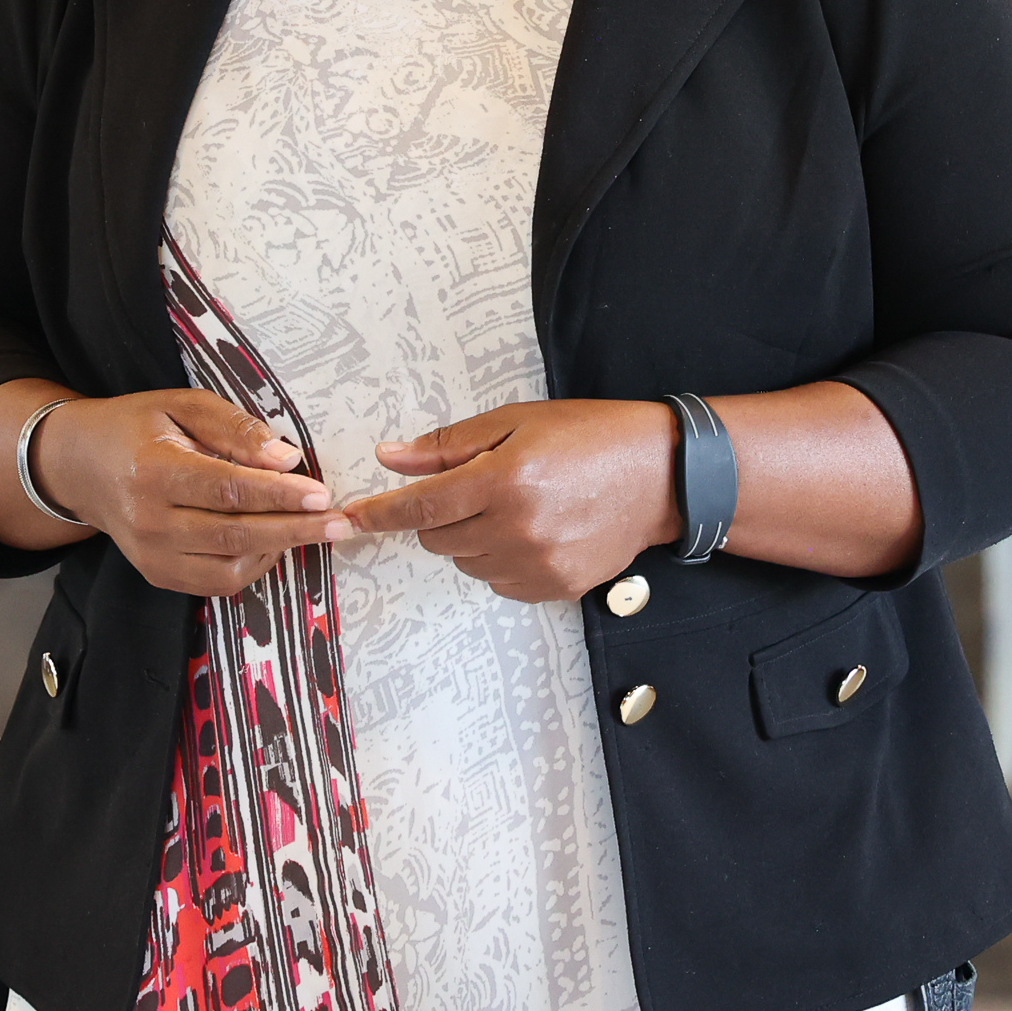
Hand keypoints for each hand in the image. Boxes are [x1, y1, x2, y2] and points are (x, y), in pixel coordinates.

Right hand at [34, 389, 356, 599]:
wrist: (80, 466)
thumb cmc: (137, 426)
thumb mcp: (181, 405)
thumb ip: (234, 428)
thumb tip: (285, 458)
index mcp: (153, 472)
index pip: (226, 489)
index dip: (278, 494)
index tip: (322, 493)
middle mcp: (149, 521)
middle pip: (234, 534)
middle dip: (294, 529)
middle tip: (340, 522)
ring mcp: (151, 556)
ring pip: (229, 566)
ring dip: (278, 549)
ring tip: (312, 527)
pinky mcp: (157, 575)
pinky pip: (217, 582)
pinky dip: (253, 566)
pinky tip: (274, 541)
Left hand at [340, 400, 678, 603]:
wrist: (660, 476)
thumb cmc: (589, 437)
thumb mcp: (517, 421)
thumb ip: (448, 445)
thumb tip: (390, 457)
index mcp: (503, 480)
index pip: (419, 507)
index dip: (379, 514)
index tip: (351, 518)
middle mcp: (517, 529)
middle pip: (437, 539)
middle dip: (439, 514)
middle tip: (476, 486)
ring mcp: (538, 564)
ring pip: (466, 562)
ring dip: (470, 538)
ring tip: (512, 506)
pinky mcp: (554, 588)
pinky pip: (498, 581)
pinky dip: (499, 559)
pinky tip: (531, 531)